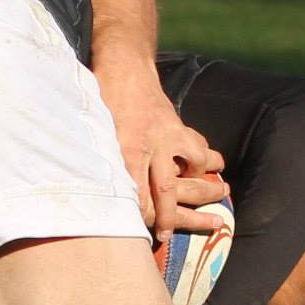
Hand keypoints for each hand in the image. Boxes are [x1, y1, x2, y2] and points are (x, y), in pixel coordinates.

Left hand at [97, 56, 224, 242]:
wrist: (124, 68)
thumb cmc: (102, 102)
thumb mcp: (95, 134)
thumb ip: (103, 164)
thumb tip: (98, 196)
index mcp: (126, 150)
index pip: (137, 195)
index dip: (140, 218)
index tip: (138, 232)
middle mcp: (150, 145)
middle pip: (167, 190)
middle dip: (170, 218)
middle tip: (168, 236)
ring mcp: (169, 134)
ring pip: (194, 165)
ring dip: (201, 183)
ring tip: (208, 194)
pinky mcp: (179, 125)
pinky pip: (198, 146)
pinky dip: (204, 157)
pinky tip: (206, 165)